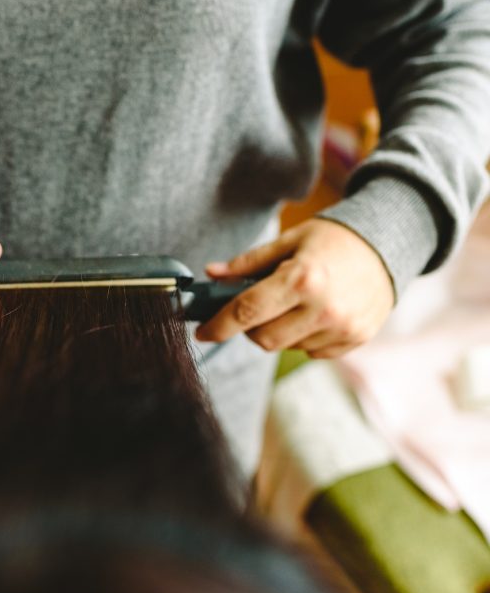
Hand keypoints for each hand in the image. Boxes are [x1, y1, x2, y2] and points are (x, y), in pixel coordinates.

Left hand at [195, 218, 394, 357]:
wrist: (389, 246)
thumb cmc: (333, 240)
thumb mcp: (290, 241)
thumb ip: (248, 263)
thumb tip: (212, 274)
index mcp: (302, 278)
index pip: (247, 311)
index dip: (219, 325)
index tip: (202, 332)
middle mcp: (323, 309)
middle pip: (263, 339)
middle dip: (250, 327)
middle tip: (255, 307)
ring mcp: (341, 328)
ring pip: (286, 347)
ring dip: (278, 331)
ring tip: (292, 303)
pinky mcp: (354, 340)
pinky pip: (310, 352)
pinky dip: (302, 338)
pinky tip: (313, 313)